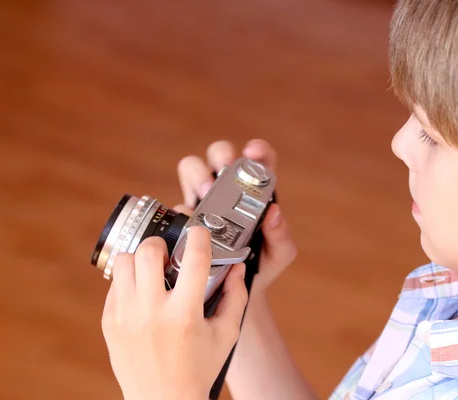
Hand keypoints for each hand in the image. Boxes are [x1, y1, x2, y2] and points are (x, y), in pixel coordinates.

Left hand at [101, 229, 247, 399]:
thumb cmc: (198, 369)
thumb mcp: (226, 335)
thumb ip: (235, 297)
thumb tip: (238, 267)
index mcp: (184, 314)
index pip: (193, 258)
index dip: (199, 237)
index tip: (200, 232)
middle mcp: (151, 312)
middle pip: (148, 251)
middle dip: (162, 245)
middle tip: (169, 254)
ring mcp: (125, 316)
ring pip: (124, 262)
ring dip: (140, 259)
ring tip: (152, 270)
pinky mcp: (110, 322)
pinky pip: (114, 284)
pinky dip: (129, 281)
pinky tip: (142, 292)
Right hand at [176, 139, 296, 295]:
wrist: (232, 294)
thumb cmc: (260, 268)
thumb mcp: (278, 256)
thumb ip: (281, 236)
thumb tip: (273, 213)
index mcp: (255, 193)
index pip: (259, 160)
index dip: (257, 150)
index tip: (252, 152)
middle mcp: (228, 191)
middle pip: (220, 154)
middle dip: (220, 156)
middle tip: (223, 172)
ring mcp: (204, 202)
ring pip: (192, 168)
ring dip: (196, 174)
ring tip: (204, 193)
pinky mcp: (185, 220)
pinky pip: (177, 204)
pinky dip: (182, 208)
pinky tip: (190, 221)